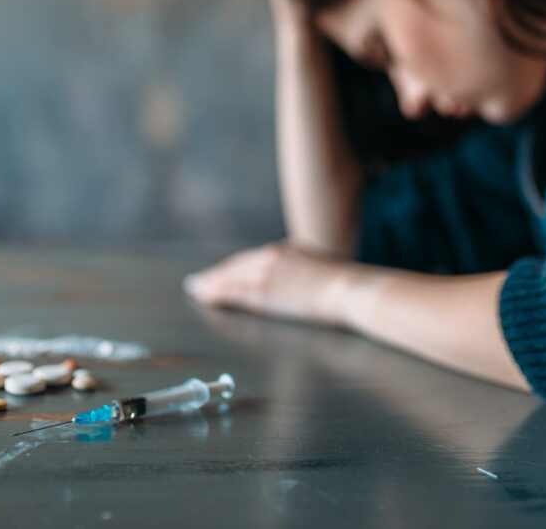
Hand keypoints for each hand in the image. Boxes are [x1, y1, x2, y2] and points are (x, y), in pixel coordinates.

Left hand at [184, 242, 348, 326]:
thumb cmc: (347, 284)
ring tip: (196, 289)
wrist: (349, 288)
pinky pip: (232, 292)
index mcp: (287, 250)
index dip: (235, 266)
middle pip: (236, 266)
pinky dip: (215, 293)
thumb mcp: (325, 270)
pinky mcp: (263, 292)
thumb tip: (308, 282)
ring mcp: (265, 273)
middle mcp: (272, 256)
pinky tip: (204, 296)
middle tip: (200, 280)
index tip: (224, 271)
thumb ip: (308, 272)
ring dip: (210, 284)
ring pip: (229, 278)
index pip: (252, 259)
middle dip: (217, 274)